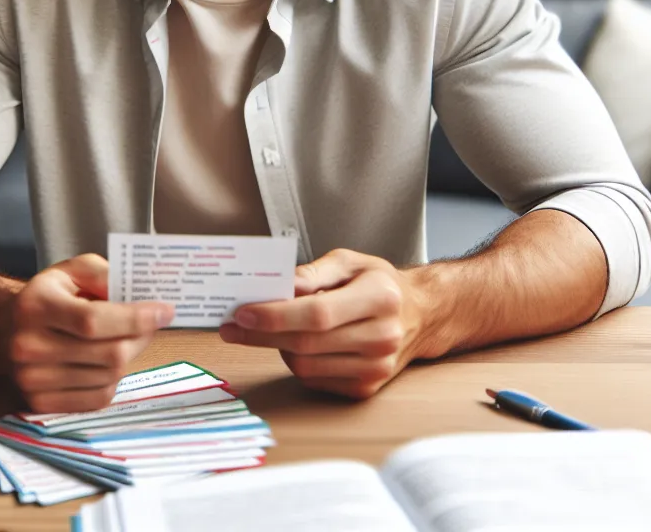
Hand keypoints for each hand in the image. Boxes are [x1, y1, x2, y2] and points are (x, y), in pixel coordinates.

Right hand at [8, 253, 174, 412]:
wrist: (6, 328)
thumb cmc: (50, 295)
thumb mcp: (73, 269)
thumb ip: (105, 275)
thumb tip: (140, 296)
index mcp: (36, 306)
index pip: (93, 320)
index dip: (134, 318)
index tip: (165, 311)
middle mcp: (28, 346)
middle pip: (107, 354)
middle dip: (141, 337)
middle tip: (153, 323)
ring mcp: (32, 380)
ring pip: (108, 377)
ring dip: (130, 356)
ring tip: (129, 337)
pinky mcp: (41, 403)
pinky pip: (98, 398)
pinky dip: (114, 379)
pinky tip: (109, 360)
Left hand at [219, 249, 427, 399]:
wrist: (419, 315)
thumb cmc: (378, 283)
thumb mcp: (350, 261)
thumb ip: (313, 272)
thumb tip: (278, 286)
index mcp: (380, 298)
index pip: (318, 313)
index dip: (276, 315)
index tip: (242, 312)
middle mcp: (382, 337)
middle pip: (307, 343)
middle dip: (261, 334)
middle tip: (231, 326)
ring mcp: (376, 368)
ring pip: (306, 366)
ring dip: (277, 347)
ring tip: (267, 329)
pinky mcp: (366, 388)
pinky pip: (315, 380)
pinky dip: (296, 362)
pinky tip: (294, 343)